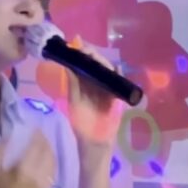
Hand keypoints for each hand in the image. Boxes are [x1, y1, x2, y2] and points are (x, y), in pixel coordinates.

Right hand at [0, 130, 55, 187]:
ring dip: (50, 153)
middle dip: (46, 143)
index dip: (38, 137)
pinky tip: (47, 160)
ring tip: (45, 145)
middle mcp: (37, 178)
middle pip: (48, 155)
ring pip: (53, 165)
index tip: (36, 129)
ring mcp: (43, 187)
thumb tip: (10, 138)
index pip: (36, 148)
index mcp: (23, 171)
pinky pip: (52, 175)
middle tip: (42, 135)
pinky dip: (51, 165)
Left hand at [66, 36, 124, 150]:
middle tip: (88, 50)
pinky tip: (114, 70)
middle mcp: (94, 85)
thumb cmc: (82, 125)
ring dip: (104, 63)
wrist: (96, 143)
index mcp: (82, 85)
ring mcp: (106, 90)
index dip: (81, 54)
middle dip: (93, 56)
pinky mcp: (117, 96)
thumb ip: (73, 85)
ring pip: (108, 71)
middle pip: (96, 65)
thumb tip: (69, 65)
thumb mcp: (75, 103)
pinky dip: (118, 75)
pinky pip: (119, 82)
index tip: (78, 45)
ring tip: (98, 59)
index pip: (82, 65)